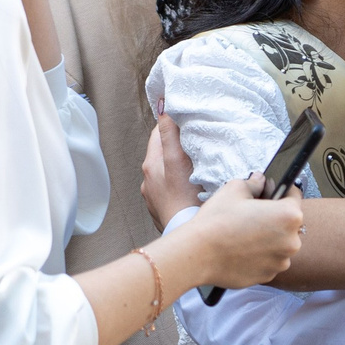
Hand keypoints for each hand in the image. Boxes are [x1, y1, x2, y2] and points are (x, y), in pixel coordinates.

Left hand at [142, 112, 200, 228]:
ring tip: (195, 164)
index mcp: (151, 164)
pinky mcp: (162, 209)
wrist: (189, 236)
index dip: (173, 123)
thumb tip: (162, 108)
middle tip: (195, 140)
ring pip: (166, 170)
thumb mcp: (178, 161)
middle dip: (176, 144)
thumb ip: (170, 134)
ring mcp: (154, 196)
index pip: (159, 132)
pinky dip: (178, 182)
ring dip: (177, 164)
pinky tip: (191, 186)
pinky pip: (170, 188)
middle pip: (162, 151)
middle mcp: (148, 179)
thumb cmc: (186, 200)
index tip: (187, 120)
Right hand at [185, 173, 304, 290]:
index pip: (294, 197)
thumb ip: (254, 183)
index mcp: (289, 215)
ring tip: (244, 234)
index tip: (271, 193)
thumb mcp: (234, 189)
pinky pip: (269, 261)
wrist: (197, 254)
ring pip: (280, 244)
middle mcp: (291, 241)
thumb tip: (260, 181)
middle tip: (252, 215)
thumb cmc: (216, 221)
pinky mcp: (268, 276)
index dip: (281, 192)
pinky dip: (260, 256)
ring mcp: (281, 261)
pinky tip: (241, 250)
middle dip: (275, 218)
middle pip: (289, 224)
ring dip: (269, 239)